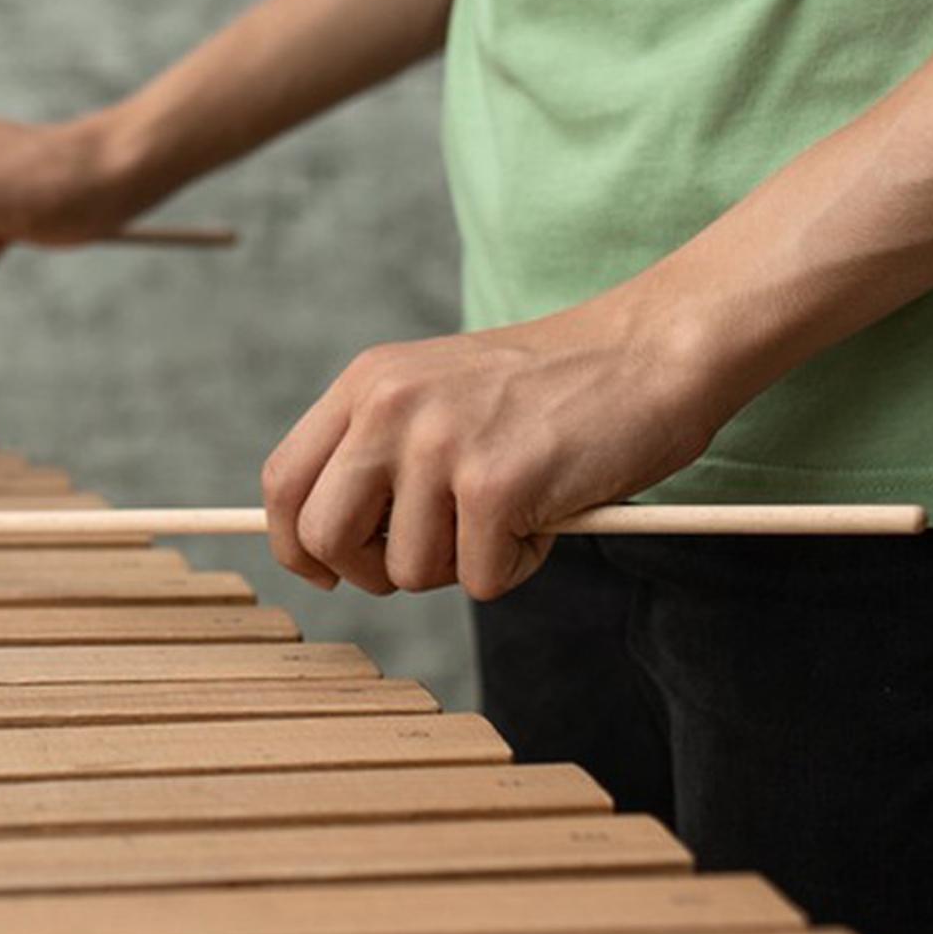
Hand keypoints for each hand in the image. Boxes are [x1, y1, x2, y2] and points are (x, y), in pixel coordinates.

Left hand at [261, 295, 720, 599]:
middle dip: (370, 572)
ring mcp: (438, 444)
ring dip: (462, 564)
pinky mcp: (494, 485)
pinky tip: (546, 513)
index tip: (327, 572)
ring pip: (407, 572)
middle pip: (325, 537)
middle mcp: (388, 407)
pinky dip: (517, 566)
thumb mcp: (434, 396)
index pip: (283, 481)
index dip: (296, 544)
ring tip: (509, 511)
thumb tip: (324, 545)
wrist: (649, 352)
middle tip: (429, 557)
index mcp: (366, 385)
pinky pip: (479, 581)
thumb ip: (375, 451)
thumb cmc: (547, 390)